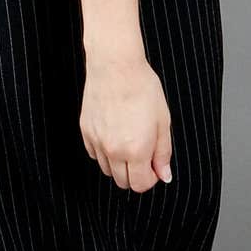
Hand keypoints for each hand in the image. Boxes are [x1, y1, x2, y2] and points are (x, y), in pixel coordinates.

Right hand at [79, 52, 172, 192]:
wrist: (116, 66)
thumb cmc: (142, 88)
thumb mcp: (163, 120)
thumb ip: (163, 152)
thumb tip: (164, 175)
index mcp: (136, 150)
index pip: (140, 185)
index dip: (151, 178)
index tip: (154, 166)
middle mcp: (113, 150)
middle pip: (123, 182)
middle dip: (136, 173)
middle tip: (144, 153)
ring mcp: (97, 142)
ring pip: (108, 170)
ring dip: (119, 163)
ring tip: (129, 138)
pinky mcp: (86, 132)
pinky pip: (95, 154)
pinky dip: (105, 151)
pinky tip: (115, 132)